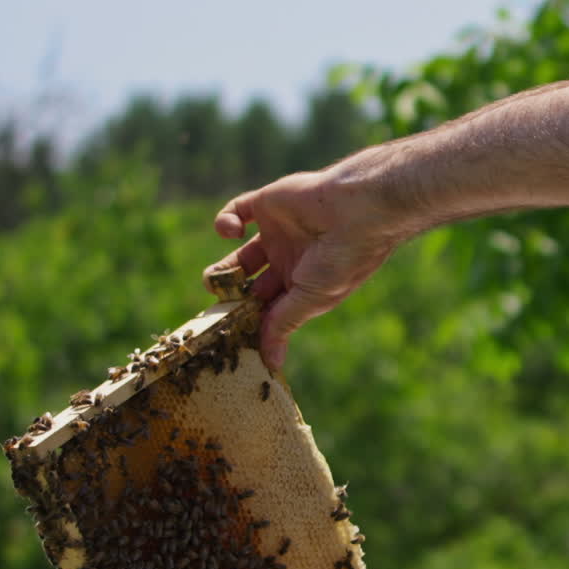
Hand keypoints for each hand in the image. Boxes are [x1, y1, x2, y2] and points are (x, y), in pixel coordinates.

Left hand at [204, 162, 401, 370]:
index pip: (269, 308)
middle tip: (217, 308)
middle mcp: (289, 260)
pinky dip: (225, 222)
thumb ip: (282, 324)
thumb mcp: (311, 298)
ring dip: (222, 269)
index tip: (231, 335)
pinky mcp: (267, 204)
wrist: (356, 210)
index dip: (250, 321)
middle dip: (233, 298)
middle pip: (250, 286)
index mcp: (303, 285)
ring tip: (212, 280)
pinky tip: (232, 233)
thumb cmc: (342, 260)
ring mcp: (277, 233)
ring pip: (239, 256)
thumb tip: (271, 364)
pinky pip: (236, 212)